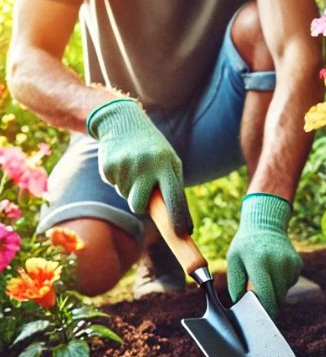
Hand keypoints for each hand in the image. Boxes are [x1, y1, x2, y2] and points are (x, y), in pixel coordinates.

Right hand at [87, 98, 191, 234]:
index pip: (173, 196)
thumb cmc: (154, 151)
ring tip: (134, 168)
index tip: (180, 234)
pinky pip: (114, 185)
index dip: (176, 217)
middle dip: (140, 204)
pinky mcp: (108, 167)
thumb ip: (175, 192)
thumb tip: (185, 229)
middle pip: (139, 205)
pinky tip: (123, 163)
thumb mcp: (170, 164)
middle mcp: (146, 166)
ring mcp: (126, 166)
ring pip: (126, 196)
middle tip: (142, 188)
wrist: (123, 122)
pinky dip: (118, 179)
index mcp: (166, 165)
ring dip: (130, 188)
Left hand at [227, 194, 302, 316]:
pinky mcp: (298, 264)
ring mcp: (291, 263)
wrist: (266, 224)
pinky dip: (281, 283)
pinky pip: (289, 284)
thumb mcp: (233, 261)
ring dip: (274, 292)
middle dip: (268, 305)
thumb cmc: (245, 245)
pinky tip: (274, 270)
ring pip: (283, 293)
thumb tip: (240, 307)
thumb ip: (236, 285)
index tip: (259, 321)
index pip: (265, 295)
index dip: (263, 311)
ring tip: (264, 277)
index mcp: (259, 261)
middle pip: (277, 298)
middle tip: (258, 302)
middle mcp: (279, 262)